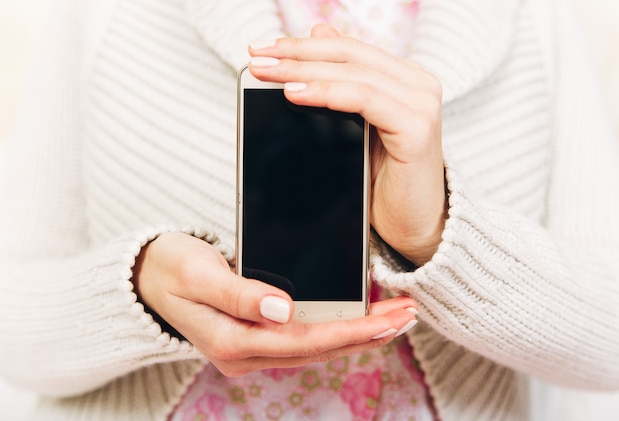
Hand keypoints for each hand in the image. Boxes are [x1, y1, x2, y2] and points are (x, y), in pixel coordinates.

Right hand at [133, 232, 418, 375]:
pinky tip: (360, 318)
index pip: (306, 341)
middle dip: (369, 334)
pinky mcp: (256, 337)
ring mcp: (251, 349)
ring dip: (359, 333)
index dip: (352, 330)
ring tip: (396, 317)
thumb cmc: (170, 267)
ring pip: (317, 347)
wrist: (147, 276)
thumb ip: (239, 294)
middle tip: (410, 314)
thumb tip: (283, 310)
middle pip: (320, 349)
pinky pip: (306, 339)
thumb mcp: (198, 273)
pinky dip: (337, 328)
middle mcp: (246, 353)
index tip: (390, 319)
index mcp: (233, 341)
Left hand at [248, 25, 446, 264]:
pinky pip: (365, 99)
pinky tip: (296, 94)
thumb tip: (317, 31)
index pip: (348, 49)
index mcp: (403, 79)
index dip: (303, 44)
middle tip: (256, 57)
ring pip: (353, 74)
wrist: (414, 226)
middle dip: (296, 54)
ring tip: (268, 74)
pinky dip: (327, 94)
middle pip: (348, 56)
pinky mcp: (417, 128)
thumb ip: (341, 81)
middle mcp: (417, 84)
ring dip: (304, 71)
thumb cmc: (384, 182)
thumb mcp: (355, 127)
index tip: (261, 47)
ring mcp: (421, 104)